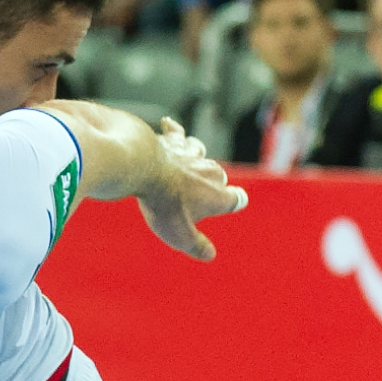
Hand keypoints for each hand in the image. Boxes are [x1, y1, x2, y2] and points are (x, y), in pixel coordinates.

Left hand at [137, 118, 246, 260]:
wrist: (144, 170)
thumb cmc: (164, 206)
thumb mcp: (180, 235)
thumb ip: (197, 246)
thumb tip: (210, 255)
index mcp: (218, 195)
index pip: (237, 199)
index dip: (233, 203)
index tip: (228, 205)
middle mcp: (211, 171)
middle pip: (219, 177)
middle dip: (212, 185)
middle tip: (194, 197)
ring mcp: (193, 155)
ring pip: (202, 155)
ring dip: (196, 161)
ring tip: (188, 166)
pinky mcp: (174, 143)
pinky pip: (177, 135)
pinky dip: (174, 132)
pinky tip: (167, 125)